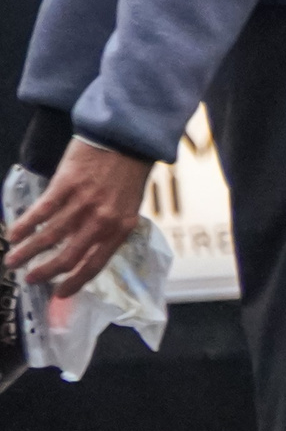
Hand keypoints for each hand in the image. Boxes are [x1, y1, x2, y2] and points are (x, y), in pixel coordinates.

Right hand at [3, 138, 150, 296]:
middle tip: (28, 278)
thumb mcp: (128, 205)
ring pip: (48, 238)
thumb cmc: (129, 172)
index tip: (59, 294)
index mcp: (121, 228)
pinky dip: (23, 226)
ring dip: (26, 252)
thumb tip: (85, 251)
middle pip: (67, 257)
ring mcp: (83, 202)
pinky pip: (40, 212)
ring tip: (12, 261)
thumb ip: (109, 228)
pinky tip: (12, 235)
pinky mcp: (66, 185)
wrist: (128, 137)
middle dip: (44, 273)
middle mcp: (102, 220)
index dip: (74, 283)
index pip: (95, 265)